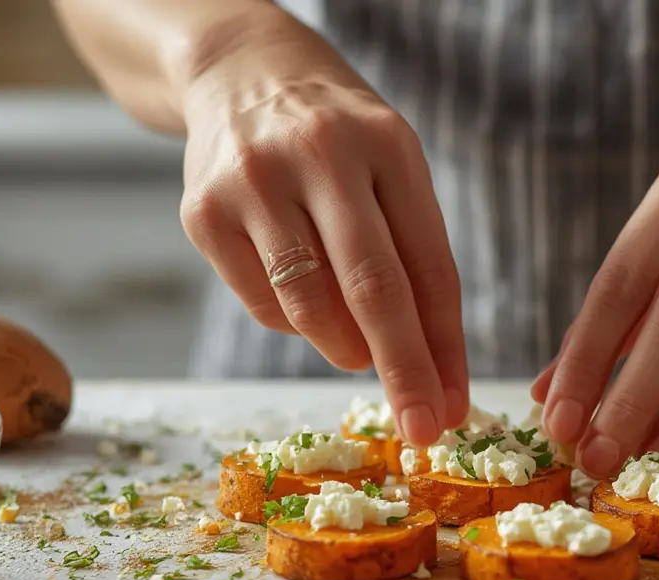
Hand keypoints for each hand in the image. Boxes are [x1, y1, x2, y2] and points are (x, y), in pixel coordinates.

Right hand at [177, 15, 467, 444]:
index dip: (444, 349)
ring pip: (310, 305)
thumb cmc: (338, 141)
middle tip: (422, 429)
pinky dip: (295, 323)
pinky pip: (262, 303)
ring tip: (359, 351)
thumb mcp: (393, 171)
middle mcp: (320, 156)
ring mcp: (254, 182)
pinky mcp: (203, 211)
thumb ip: (414, 259)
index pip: (428, 268)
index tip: (454, 409)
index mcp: (387, 146)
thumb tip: (431, 374)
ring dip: (345, 349)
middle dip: (403, 371)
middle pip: (372, 289)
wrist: (242, 72)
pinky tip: (305, 298)